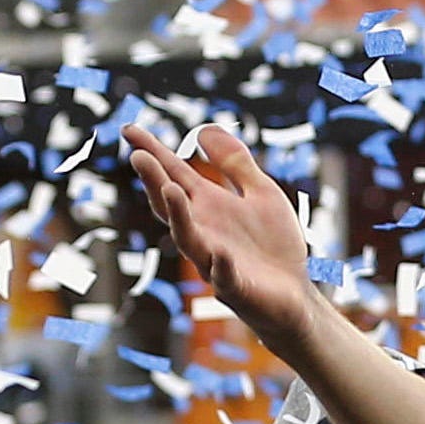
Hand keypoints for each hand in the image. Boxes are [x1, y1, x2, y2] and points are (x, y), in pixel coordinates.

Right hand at [123, 123, 321, 347]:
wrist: (294, 295)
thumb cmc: (274, 244)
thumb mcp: (260, 192)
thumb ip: (235, 163)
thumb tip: (203, 129)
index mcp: (208, 206)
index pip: (174, 174)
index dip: (153, 152)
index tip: (129, 129)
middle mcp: (204, 231)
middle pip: (171, 204)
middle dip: (154, 181)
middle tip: (138, 156)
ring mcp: (214, 260)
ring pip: (188, 239)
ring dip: (179, 215)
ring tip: (170, 189)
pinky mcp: (236, 287)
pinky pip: (225, 276)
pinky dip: (221, 265)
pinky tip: (220, 253)